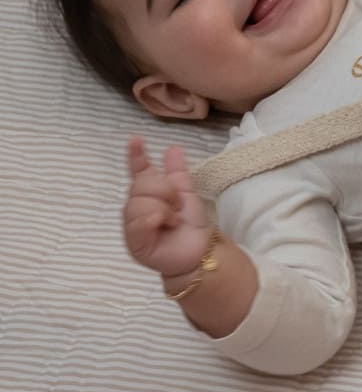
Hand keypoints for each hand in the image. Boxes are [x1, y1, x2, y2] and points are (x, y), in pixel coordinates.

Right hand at [123, 137, 212, 278]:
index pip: (139, 172)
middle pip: (141, 185)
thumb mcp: (187, 194)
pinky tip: (165, 225)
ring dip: (163, 208)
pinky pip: (139, 221)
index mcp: (149, 195)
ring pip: (139, 203)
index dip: (136, 156)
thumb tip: (172, 148)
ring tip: (172, 220)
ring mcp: (132, 226)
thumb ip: (177, 173)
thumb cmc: (191, 225)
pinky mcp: (134, 243)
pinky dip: (156, 219)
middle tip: (177, 206)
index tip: (135, 139)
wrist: (199, 251)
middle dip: (165, 191)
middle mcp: (136, 208)